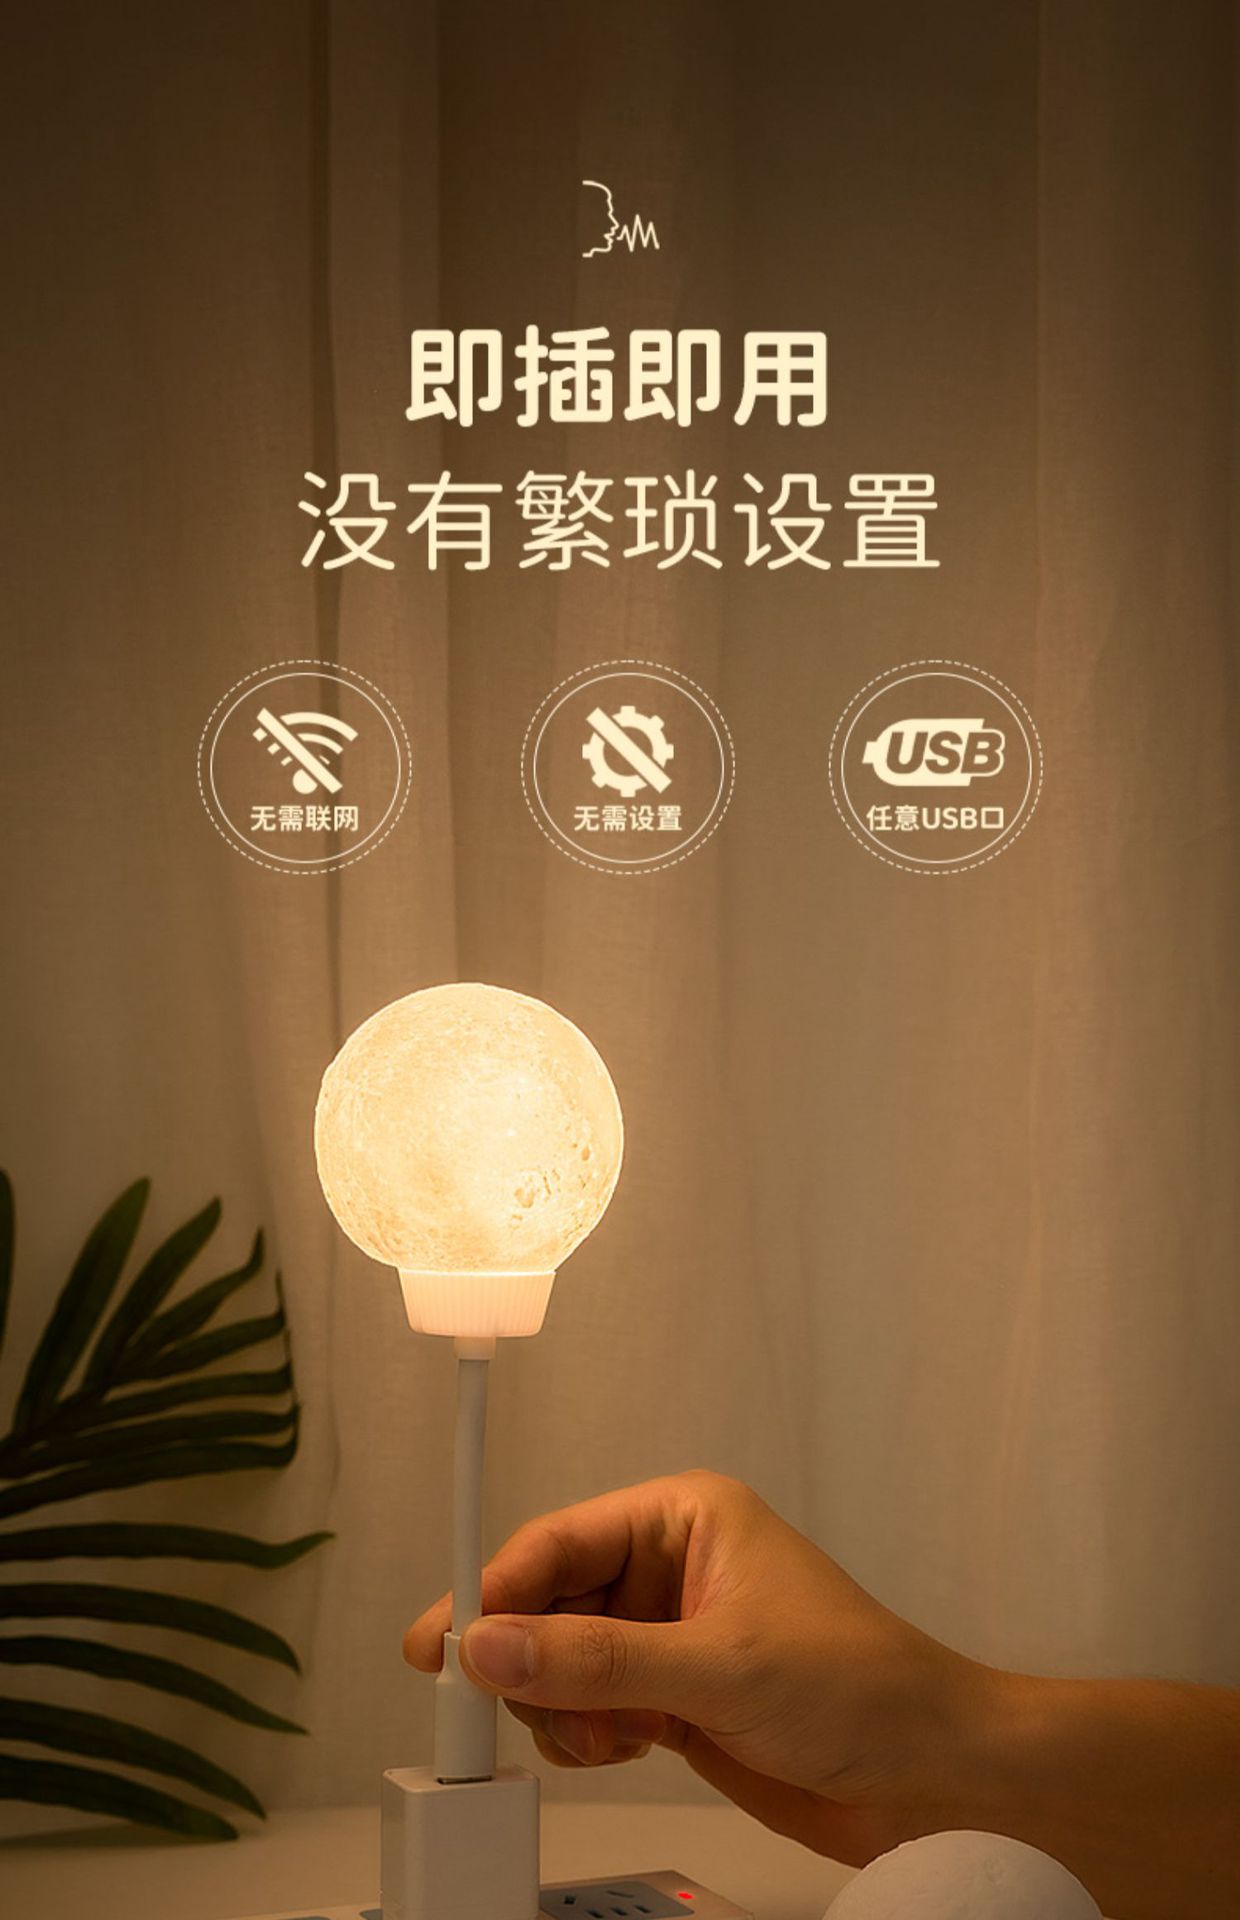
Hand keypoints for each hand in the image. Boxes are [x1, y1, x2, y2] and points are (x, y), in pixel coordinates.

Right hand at [403, 1469, 992, 1865]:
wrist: (934, 1775)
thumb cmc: (862, 1685)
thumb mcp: (718, 1667)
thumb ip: (596, 1661)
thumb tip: (489, 1644)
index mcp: (685, 1518)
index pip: (559, 1541)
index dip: (496, 1587)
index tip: (445, 1642)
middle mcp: (669, 1568)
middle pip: (546, 1601)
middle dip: (522, 1656)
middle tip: (490, 1705)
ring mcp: (668, 1636)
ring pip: (557, 1660)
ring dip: (555, 1704)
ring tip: (597, 1737)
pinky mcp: (672, 1698)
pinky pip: (586, 1706)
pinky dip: (582, 1733)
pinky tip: (617, 1748)